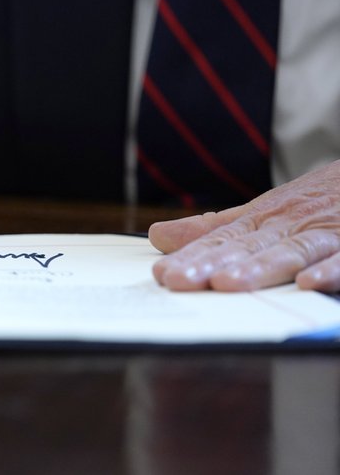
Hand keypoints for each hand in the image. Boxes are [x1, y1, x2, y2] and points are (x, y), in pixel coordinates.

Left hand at [148, 159, 339, 291]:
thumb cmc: (318, 196)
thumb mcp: (264, 209)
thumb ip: (213, 227)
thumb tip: (157, 235)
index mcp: (263, 219)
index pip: (220, 242)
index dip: (191, 258)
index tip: (162, 275)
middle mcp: (289, 224)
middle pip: (246, 247)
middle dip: (211, 264)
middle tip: (179, 281)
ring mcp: (325, 231)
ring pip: (290, 250)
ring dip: (260, 267)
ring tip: (227, 283)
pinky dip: (331, 269)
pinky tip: (309, 283)